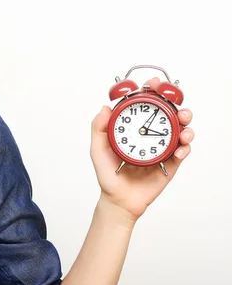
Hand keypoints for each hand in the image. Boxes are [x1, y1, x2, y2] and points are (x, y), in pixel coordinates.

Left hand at [90, 77, 193, 220]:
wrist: (118, 200)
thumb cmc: (108, 174)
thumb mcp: (98, 149)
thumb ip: (98, 128)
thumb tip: (105, 107)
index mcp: (134, 128)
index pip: (146, 106)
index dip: (153, 93)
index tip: (154, 84)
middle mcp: (150, 136)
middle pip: (169, 115)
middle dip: (178, 107)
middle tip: (178, 107)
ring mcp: (162, 149)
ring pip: (181, 131)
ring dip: (186, 126)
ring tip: (184, 128)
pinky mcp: (170, 164)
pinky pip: (182, 152)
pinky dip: (185, 148)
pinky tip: (180, 148)